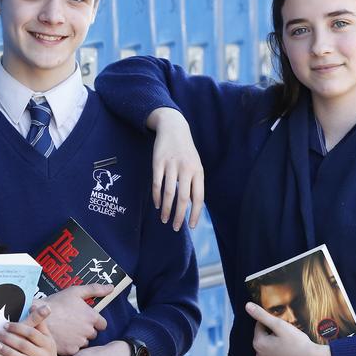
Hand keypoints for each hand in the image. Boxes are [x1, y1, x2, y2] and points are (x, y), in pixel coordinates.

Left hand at [0, 305, 59, 355]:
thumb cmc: (46, 353)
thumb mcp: (47, 339)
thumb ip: (39, 324)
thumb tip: (33, 305)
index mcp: (48, 343)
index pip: (32, 333)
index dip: (18, 328)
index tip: (6, 324)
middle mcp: (45, 355)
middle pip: (24, 345)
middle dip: (9, 339)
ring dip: (8, 353)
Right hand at [42, 284, 111, 355]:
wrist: (38, 317)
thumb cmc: (57, 303)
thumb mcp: (76, 291)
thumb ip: (95, 289)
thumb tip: (111, 288)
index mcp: (92, 317)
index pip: (102, 324)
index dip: (94, 321)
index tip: (85, 319)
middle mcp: (88, 330)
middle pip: (93, 334)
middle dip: (86, 330)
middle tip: (73, 323)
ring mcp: (79, 341)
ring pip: (84, 342)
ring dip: (78, 338)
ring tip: (66, 330)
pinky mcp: (70, 350)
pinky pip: (74, 350)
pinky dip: (70, 345)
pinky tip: (62, 337)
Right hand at [147, 108, 203, 229]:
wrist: (174, 128)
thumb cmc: (186, 151)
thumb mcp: (195, 165)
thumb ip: (193, 183)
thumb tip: (191, 205)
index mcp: (198, 171)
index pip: (199, 197)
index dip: (195, 213)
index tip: (191, 226)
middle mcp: (186, 169)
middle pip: (183, 198)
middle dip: (179, 216)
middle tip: (175, 228)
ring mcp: (171, 165)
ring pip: (168, 192)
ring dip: (166, 209)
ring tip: (164, 219)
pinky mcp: (158, 162)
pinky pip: (157, 183)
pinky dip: (156, 196)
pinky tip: (156, 205)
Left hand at [246, 302, 331, 355]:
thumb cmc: (297, 343)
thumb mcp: (279, 325)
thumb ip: (262, 315)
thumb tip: (247, 306)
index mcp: (259, 343)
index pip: (260, 326)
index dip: (271, 324)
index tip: (282, 327)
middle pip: (263, 340)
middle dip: (271, 336)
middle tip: (286, 337)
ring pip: (267, 353)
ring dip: (273, 349)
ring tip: (288, 347)